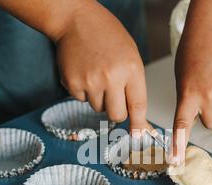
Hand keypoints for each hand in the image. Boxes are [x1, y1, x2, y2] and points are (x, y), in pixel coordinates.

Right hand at [55, 1, 147, 130]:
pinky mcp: (72, 84)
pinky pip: (81, 100)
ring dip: (99, 98)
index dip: (139, 124)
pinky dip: (83, 91)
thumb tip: (138, 116)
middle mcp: (111, 78)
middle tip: (113, 96)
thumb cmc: (106, 36)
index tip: (139, 136)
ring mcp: (90, 82)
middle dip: (117, 112)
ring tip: (97, 74)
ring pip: (98, 108)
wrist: (75, 20)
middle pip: (117, 115)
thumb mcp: (130, 56)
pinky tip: (84, 72)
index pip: (138, 105)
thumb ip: (134, 85)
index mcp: (131, 69)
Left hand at [171, 0, 211, 162]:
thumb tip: (195, 118)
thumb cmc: (193, 54)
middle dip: (209, 113)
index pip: (182, 126)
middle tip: (206, 94)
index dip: (179, 145)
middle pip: (211, 123)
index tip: (176, 161)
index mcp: (188, 95)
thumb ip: (188, 100)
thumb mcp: (182, 79)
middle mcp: (208, 96)